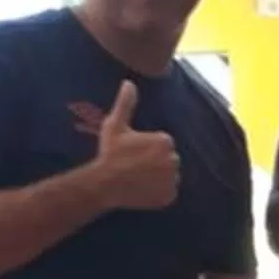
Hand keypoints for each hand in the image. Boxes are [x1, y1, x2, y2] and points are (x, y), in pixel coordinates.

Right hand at [93, 78, 179, 210]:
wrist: (104, 183)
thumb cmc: (110, 153)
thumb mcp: (115, 126)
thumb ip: (125, 104)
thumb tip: (129, 82)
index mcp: (165, 141)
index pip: (162, 144)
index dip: (146, 149)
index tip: (132, 153)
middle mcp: (174, 159)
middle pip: (167, 160)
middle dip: (154, 162)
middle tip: (134, 167)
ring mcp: (172, 180)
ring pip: (168, 176)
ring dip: (158, 177)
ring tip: (138, 178)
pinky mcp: (169, 197)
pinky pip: (168, 193)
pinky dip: (158, 193)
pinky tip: (142, 189)